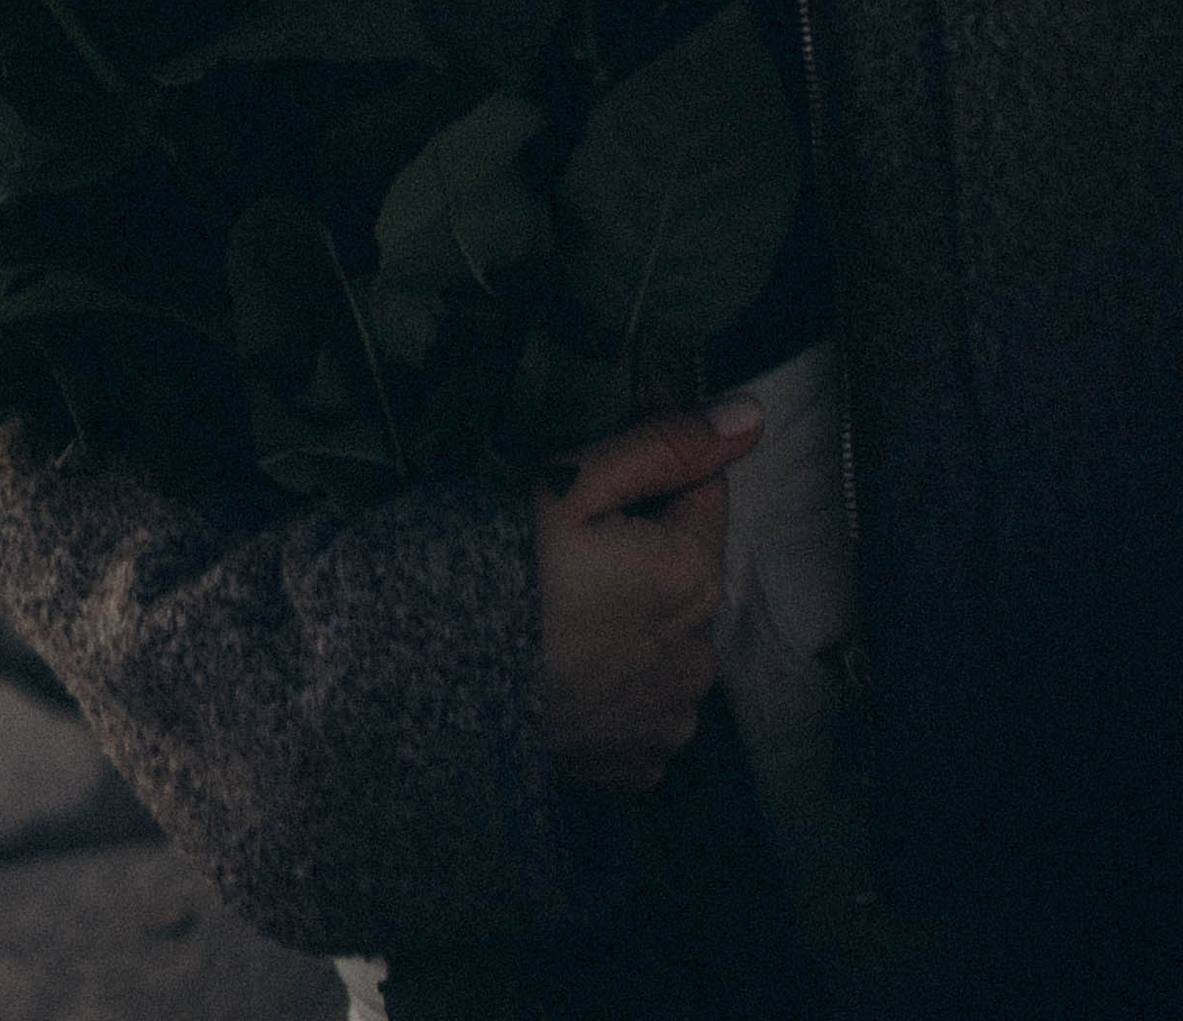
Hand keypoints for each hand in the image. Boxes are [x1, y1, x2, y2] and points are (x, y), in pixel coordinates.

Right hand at [534, 400, 763, 791]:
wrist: (433, 684)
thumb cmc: (502, 572)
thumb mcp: (574, 485)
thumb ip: (666, 447)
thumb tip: (749, 416)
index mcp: (694, 578)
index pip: (704, 494)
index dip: (653, 478)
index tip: (600, 488)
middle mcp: (700, 656)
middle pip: (684, 572)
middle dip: (644, 554)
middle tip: (568, 558)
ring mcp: (669, 718)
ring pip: (666, 638)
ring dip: (634, 622)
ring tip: (561, 618)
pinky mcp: (639, 764)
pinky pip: (644, 702)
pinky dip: (616, 685)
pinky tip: (567, 670)